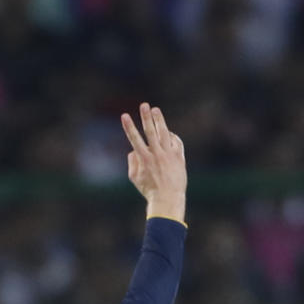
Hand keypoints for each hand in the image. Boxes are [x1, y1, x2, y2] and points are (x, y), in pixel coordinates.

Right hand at [121, 103, 186, 223]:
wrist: (168, 199)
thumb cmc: (149, 190)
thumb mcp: (135, 179)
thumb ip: (132, 163)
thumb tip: (133, 151)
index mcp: (144, 160)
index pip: (134, 139)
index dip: (129, 127)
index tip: (124, 116)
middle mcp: (156, 155)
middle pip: (150, 132)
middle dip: (146, 117)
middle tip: (144, 105)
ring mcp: (169, 155)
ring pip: (164, 133)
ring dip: (159, 120)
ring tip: (155, 110)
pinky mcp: (179, 157)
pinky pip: (176, 141)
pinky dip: (171, 136)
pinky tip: (168, 133)